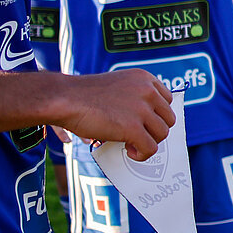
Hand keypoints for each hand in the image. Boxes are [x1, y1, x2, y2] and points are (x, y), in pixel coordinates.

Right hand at [54, 69, 174, 161]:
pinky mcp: (133, 128)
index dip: (157, 115)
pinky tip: (128, 152)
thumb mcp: (116, 86)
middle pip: (168, 118)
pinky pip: (150, 148)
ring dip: (148, 143)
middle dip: (154, 130)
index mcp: (144, 78)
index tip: (144, 123)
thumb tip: (147, 122)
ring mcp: (141, 109)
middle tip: (137, 136)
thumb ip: (134, 97)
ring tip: (130, 145)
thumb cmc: (83, 95)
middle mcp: (147, 91)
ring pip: (162, 134)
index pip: (167, 100)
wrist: (63, 98)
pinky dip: (141, 155)